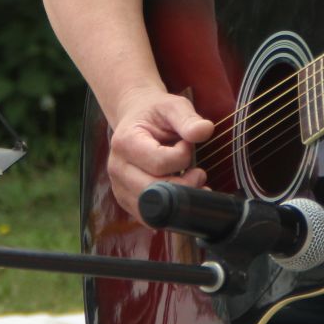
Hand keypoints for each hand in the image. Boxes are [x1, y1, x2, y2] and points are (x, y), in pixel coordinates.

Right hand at [105, 90, 212, 215]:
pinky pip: (150, 217)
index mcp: (125, 142)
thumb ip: (188, 118)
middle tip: (199, 172)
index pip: (159, 163)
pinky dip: (171, 211)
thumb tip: (205, 130)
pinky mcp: (128, 201)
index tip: (187, 144)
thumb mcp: (173, 107)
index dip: (182, 157)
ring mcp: (120, 188)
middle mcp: (117, 168)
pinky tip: (182, 194)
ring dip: (179, 201)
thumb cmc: (156, 114)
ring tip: (192, 182)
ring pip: (153, 209)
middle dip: (184, 185)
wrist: (137, 119)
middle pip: (154, 191)